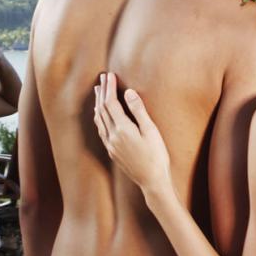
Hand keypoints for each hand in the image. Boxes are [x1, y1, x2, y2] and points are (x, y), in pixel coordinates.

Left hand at [91, 72, 171, 194]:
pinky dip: (99, 116)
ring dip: (98, 103)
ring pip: (99, 119)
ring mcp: (110, 144)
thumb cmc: (156, 155)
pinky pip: (101, 129)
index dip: (109, 87)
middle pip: (102, 109)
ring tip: (99, 91)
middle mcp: (112, 136)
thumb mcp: (151, 131)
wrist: (152, 181)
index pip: (111, 103)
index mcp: (122, 129)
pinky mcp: (112, 151)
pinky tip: (101, 113)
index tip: (110, 75)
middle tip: (103, 77)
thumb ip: (138, 111)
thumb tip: (128, 92)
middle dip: (102, 91)